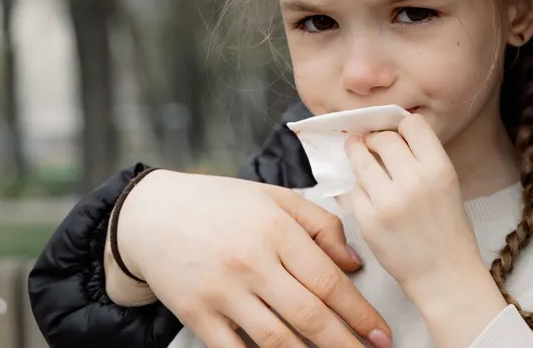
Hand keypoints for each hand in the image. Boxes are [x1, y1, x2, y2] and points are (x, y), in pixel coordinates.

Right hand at [109, 170, 392, 347]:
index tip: (382, 333)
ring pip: (275, 339)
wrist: (150, 214)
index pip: (328, 281)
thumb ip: (321, 226)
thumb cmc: (221, 204)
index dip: (360, 312)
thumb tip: (353, 264)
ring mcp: (222, 292)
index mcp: (276, 231)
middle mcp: (251, 263)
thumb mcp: (276, 198)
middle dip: (345, 342)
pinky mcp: (196, 314)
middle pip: (308, 315)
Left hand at [346, 114, 508, 347]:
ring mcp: (388, 201)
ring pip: (360, 159)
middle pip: (383, 138)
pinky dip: (355, 186)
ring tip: (358, 155)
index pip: (412, 124)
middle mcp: (415, 180)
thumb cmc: (448, 230)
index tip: (396, 135)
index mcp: (440, 168)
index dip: (401, 127)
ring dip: (357, 155)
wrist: (445, 275)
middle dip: (375, 140)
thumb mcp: (448, 185)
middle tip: (373, 146)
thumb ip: (422, 160)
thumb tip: (389, 135)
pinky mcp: (368, 220)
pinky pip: (352, 188)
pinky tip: (363, 190)